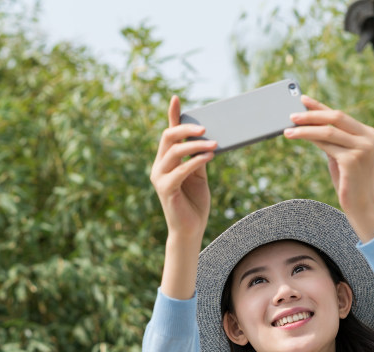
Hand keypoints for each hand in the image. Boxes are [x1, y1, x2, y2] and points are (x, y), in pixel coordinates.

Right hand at [150, 95, 216, 241]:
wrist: (190, 230)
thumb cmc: (194, 203)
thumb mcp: (199, 176)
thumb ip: (198, 158)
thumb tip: (207, 139)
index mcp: (166, 162)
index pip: (168, 134)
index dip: (172, 116)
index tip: (176, 98)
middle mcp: (159, 167)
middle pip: (168, 137)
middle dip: (186, 129)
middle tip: (206, 127)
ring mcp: (160, 177)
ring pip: (174, 151)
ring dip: (196, 145)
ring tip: (214, 144)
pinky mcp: (166, 189)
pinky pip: (181, 169)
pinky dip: (195, 160)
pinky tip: (209, 156)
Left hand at [284, 95, 373, 241]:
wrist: (361, 206)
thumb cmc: (348, 182)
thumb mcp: (341, 155)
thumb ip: (332, 140)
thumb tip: (309, 124)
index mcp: (369, 134)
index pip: (341, 116)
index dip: (320, 107)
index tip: (303, 99)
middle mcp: (370, 138)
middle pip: (336, 118)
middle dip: (312, 115)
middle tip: (292, 114)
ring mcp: (363, 148)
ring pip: (328, 131)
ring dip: (306, 129)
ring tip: (288, 130)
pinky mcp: (353, 160)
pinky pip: (326, 145)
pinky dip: (309, 139)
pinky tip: (297, 138)